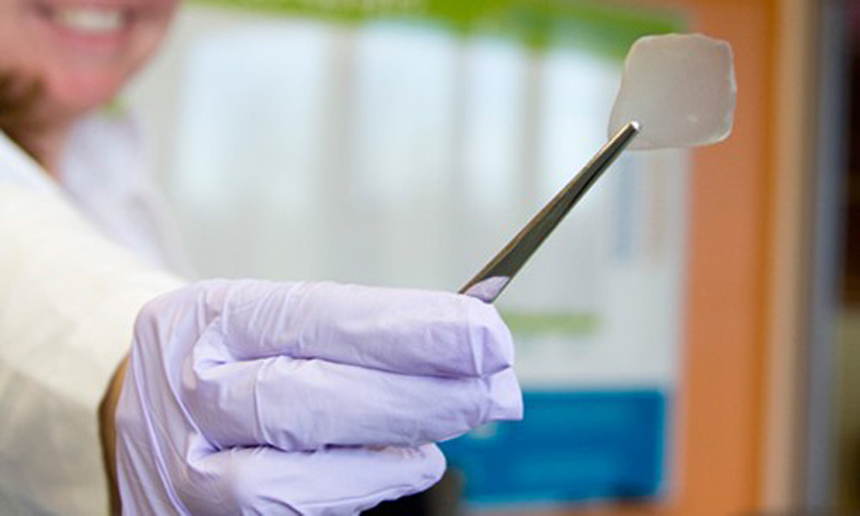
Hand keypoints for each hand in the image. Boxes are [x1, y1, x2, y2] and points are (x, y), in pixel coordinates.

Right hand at [114, 280, 520, 514]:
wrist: (144, 399)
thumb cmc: (239, 352)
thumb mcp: (282, 319)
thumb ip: (371, 334)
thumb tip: (482, 356)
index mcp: (209, 318)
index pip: (318, 318)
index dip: (409, 330)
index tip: (486, 335)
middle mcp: (189, 392)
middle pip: (310, 401)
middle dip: (419, 397)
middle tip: (494, 388)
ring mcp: (189, 467)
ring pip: (291, 479)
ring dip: (392, 452)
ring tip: (456, 420)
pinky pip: (291, 514)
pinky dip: (360, 488)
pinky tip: (404, 465)